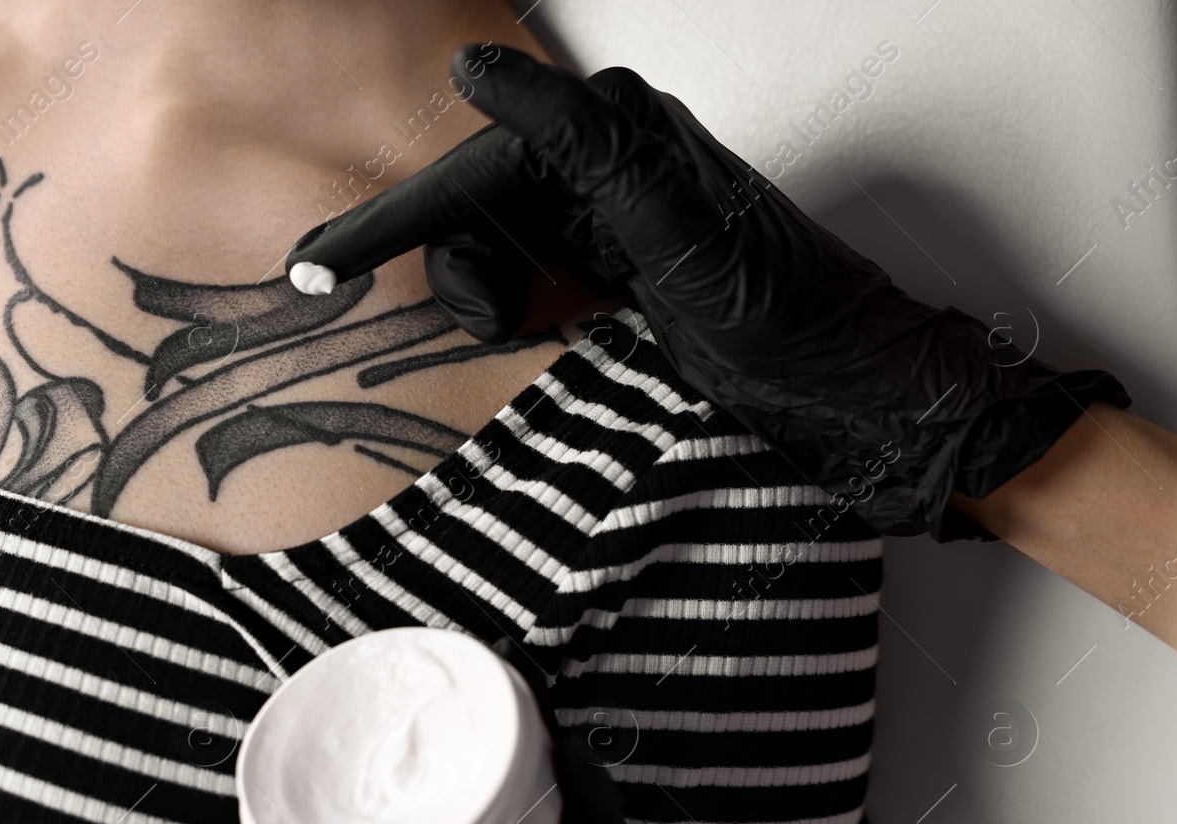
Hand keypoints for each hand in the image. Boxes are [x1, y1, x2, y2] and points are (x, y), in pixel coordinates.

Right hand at [283, 46, 1130, 541]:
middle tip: (495, 320)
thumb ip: (579, 143)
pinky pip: (531, 283)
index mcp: (622, 139)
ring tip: (530, 331)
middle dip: (462, 266)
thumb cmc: (790, 321)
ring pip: (496, 250)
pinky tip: (541, 333)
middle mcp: (613, 174)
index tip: (317, 260)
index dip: (397, 217)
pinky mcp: (620, 281)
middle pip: (477, 208)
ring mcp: (614, 229)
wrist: (859, 401)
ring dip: (488, 295)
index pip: (477, 166)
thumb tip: (481, 69)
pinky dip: (515, 312)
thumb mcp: (676, 230)